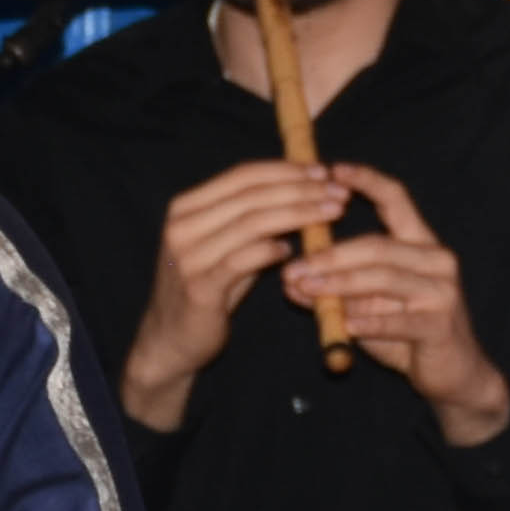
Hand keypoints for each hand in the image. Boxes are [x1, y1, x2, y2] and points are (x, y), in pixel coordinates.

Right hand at [124, 157, 350, 432]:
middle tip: (338, 192)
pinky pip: (241, 260)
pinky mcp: (198, 287)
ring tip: (331, 214)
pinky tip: (293, 249)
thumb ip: (255, 220)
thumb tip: (305, 191)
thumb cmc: (209, 288)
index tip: (323, 171)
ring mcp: (187, 256)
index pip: (242, 175)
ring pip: (251, 223)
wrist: (171, 339)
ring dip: (297, 214)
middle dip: (300, 190)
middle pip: (250, 195)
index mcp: (186, 207)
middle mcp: (181, 226)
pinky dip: (270, 250)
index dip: (286, 170)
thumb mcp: (228, 246)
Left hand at [292, 164, 509, 445]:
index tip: (333, 170)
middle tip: (294, 267)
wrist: (454, 374)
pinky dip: (366, 322)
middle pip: (378, 245)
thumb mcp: (367, 306)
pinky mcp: (441, 324)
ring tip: (306, 291)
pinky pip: (395, 319)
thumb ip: (335, 290)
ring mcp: (442, 291)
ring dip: (339, 285)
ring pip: (383, 277)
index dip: (366, 181)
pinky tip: (344, 327)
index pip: (397, 200)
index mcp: (421, 244)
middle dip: (330, 255)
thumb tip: (291, 280)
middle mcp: (437, 259)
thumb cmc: (407, 333)